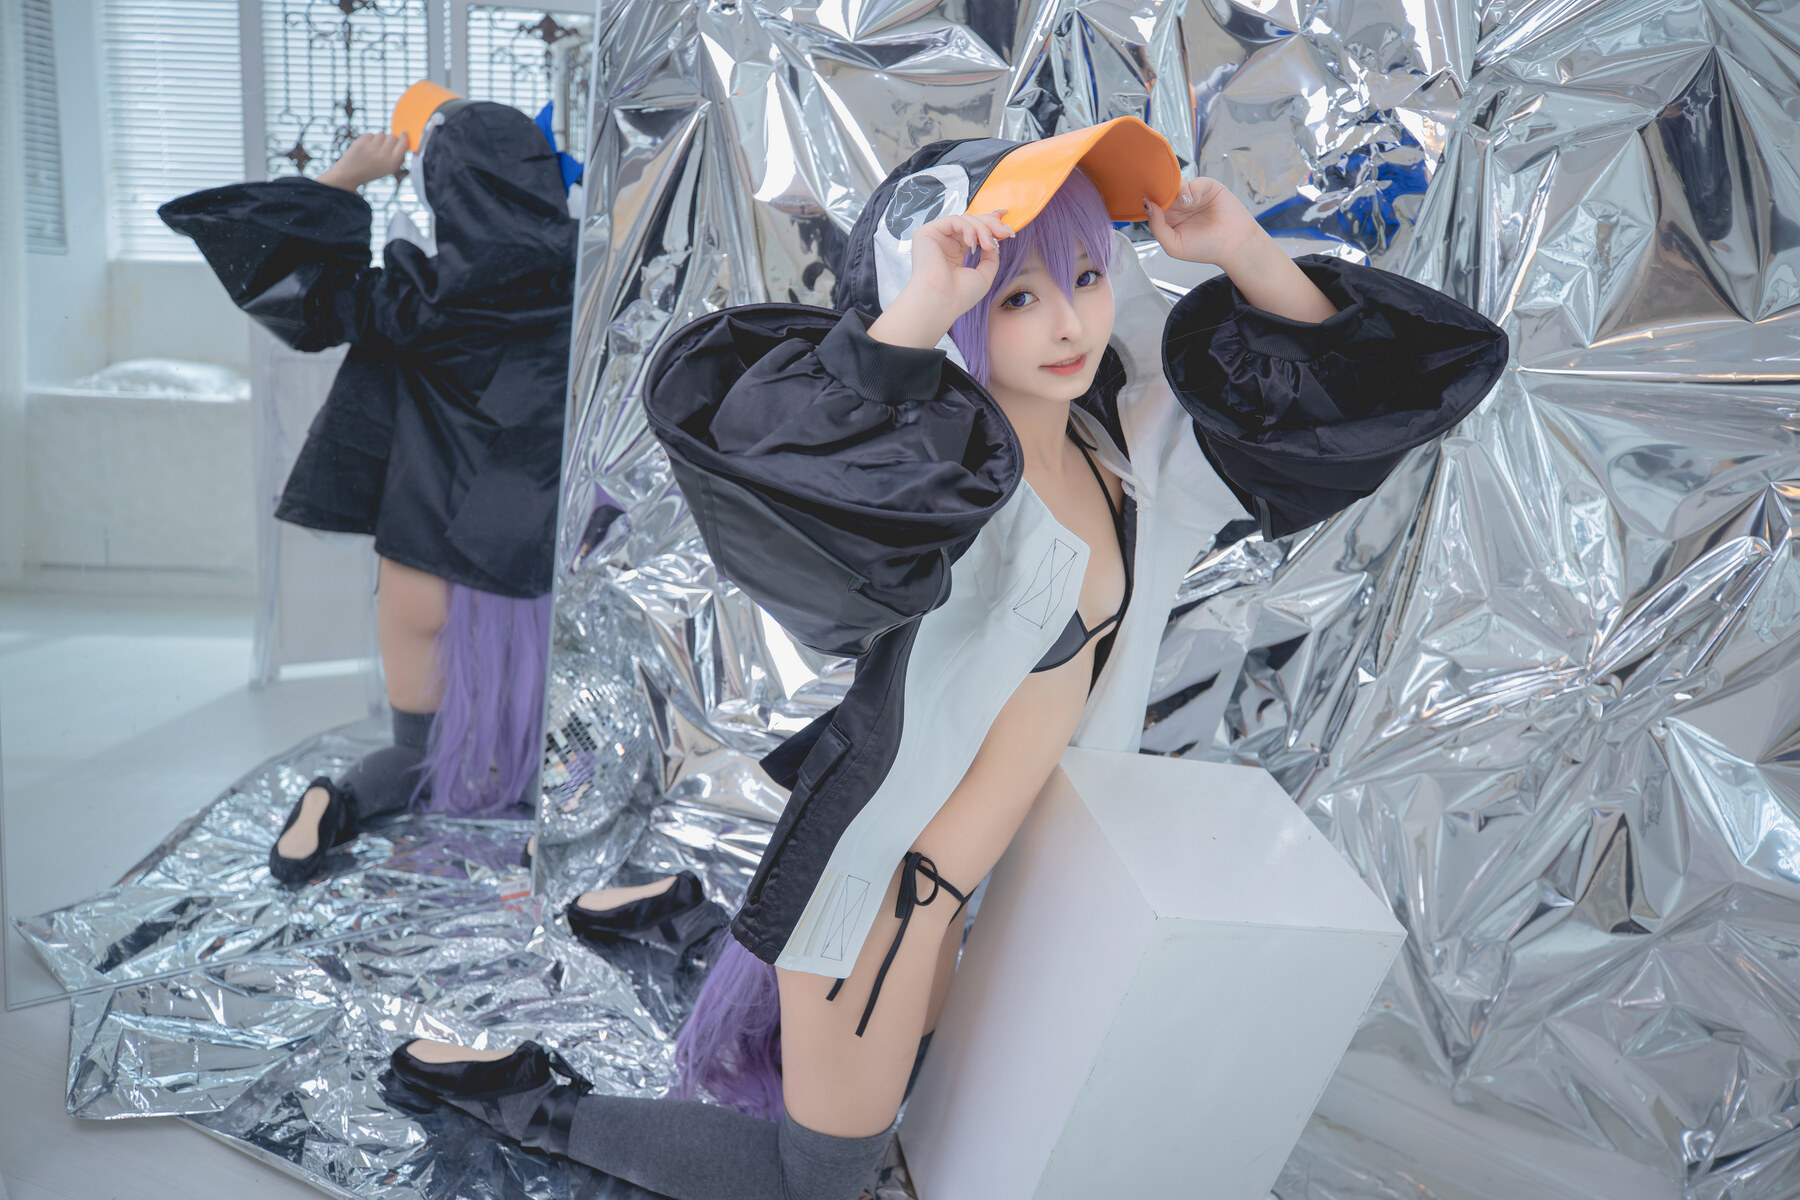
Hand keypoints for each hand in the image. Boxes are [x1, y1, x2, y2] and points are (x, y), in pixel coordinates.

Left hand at [317, 133, 407, 191]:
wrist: (351, 173)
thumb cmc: (373, 170)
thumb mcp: (389, 168)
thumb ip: (398, 156)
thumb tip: (404, 139)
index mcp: (391, 163)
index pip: (403, 144)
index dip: (404, 137)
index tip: (404, 133)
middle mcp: (382, 155)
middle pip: (393, 137)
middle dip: (391, 139)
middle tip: (386, 145)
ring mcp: (371, 147)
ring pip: (381, 134)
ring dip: (380, 139)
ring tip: (374, 149)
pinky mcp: (361, 142)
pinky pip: (371, 134)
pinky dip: (370, 139)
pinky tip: (366, 148)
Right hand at [869, 211, 1014, 348]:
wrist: (941, 303)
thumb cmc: (959, 296)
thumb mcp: (984, 274)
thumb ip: (990, 257)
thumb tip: (994, 242)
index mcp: (955, 254)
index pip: (973, 232)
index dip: (990, 226)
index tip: (1007, 228)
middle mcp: (945, 244)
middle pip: (971, 223)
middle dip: (991, 225)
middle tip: (1005, 232)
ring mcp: (936, 238)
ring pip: (965, 220)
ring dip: (982, 229)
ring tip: (988, 246)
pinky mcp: (927, 233)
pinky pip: (953, 220)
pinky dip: (968, 228)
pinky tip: (972, 243)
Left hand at [1144, 177, 1262, 267]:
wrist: (1234, 245)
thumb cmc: (1206, 249)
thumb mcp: (1173, 245)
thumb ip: (1157, 227)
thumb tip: (1149, 206)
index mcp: (1168, 219)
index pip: (1152, 204)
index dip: (1149, 202)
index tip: (1149, 203)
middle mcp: (1179, 206)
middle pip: (1163, 191)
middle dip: (1162, 193)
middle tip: (1167, 202)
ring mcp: (1192, 196)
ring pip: (1177, 184)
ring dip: (1177, 192)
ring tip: (1187, 206)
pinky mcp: (1207, 187)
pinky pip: (1194, 181)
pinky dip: (1192, 189)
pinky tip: (1195, 202)